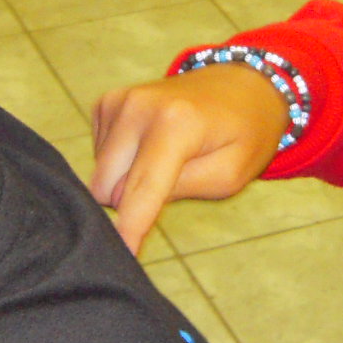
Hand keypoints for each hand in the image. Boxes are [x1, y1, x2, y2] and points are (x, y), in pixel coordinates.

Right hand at [89, 65, 292, 253]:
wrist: (240, 86)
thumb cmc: (242, 134)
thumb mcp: (229, 175)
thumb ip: (180, 190)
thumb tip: (124, 203)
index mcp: (175, 124)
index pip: (142, 189)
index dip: (130, 229)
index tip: (120, 256)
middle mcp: (138, 107)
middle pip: (108, 188)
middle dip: (131, 202)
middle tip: (173, 183)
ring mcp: (118, 101)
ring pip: (100, 175)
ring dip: (126, 180)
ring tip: (166, 159)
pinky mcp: (106, 103)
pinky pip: (99, 156)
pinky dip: (121, 161)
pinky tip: (150, 146)